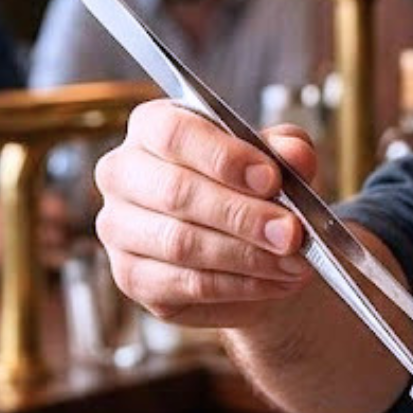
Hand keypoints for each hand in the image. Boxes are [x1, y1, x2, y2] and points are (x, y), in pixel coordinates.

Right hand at [94, 100, 314, 328]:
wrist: (254, 252)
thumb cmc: (256, 192)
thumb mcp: (280, 162)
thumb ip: (286, 150)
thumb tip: (294, 154)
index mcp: (151, 127)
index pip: (173, 132)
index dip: (223, 157)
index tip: (271, 180)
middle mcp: (121, 173)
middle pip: (175, 191)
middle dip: (242, 215)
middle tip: (292, 233)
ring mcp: (118, 228)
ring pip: (180, 243)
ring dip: (246, 255)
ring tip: (292, 261)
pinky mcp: (130, 276)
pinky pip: (184, 283)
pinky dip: (237, 285)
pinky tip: (272, 282)